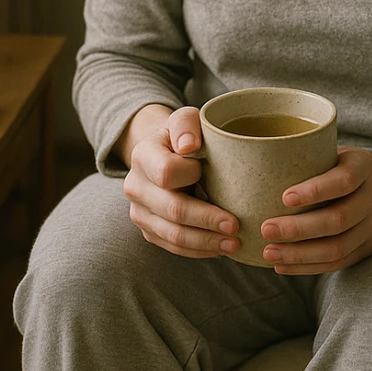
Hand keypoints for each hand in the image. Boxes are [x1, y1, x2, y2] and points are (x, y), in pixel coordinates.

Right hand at [121, 105, 241, 258]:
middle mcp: (135, 186)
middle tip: (236, 226)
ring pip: (173, 235)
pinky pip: (173, 248)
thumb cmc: (185, 136)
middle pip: (172, 209)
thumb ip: (187, 123)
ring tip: (234, 244)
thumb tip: (187, 146)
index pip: (167, 172)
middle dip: (207, 220)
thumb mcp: (186, 120)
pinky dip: (198, 250)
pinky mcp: (149, 230)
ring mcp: (139, 212)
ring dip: (206, 242)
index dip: (193, 175)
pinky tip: (219, 249)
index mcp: (143, 155)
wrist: (165, 154)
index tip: (216, 174)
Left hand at [258, 147, 371, 275]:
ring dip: (300, 254)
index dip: (314, 191)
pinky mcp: (368, 247)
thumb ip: (309, 158)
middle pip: (338, 219)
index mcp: (365, 167)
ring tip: (269, 252)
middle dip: (299, 229)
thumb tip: (254, 164)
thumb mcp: (337, 152)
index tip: (284, 197)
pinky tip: (282, 265)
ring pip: (338, 247)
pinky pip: (338, 263)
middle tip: (265, 229)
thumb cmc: (347, 166)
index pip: (343, 181)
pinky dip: (308, 267)